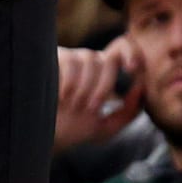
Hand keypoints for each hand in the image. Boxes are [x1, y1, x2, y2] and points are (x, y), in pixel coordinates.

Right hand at [54, 37, 143, 152]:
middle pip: (107, 59)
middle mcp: (86, 62)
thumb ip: (129, 113)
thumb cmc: (72, 130)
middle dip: (103, 86)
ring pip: (89, 59)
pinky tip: (60, 96)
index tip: (132, 69)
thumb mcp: (106, 127)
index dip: (131, 52)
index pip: (122, 49)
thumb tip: (141, 89)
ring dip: (86, 87)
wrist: (40, 134)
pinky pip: (69, 62)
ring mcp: (67, 58)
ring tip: (74, 105)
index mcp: (102, 75)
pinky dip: (69, 82)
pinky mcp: (50, 57)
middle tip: (91, 108)